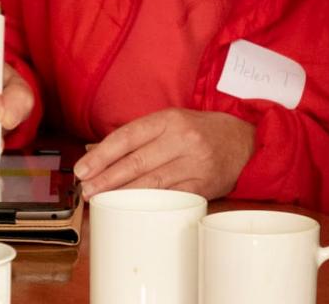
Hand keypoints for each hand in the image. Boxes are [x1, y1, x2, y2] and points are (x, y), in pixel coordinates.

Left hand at [73, 108, 253, 198]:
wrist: (246, 142)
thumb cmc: (201, 132)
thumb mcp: (171, 122)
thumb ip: (135, 136)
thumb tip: (94, 151)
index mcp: (169, 119)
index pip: (127, 137)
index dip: (101, 155)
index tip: (82, 169)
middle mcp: (182, 139)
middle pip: (136, 162)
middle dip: (106, 178)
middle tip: (86, 190)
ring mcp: (194, 163)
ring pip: (151, 183)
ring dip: (122, 194)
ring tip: (100, 201)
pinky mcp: (204, 185)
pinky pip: (171, 198)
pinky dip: (148, 205)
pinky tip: (131, 209)